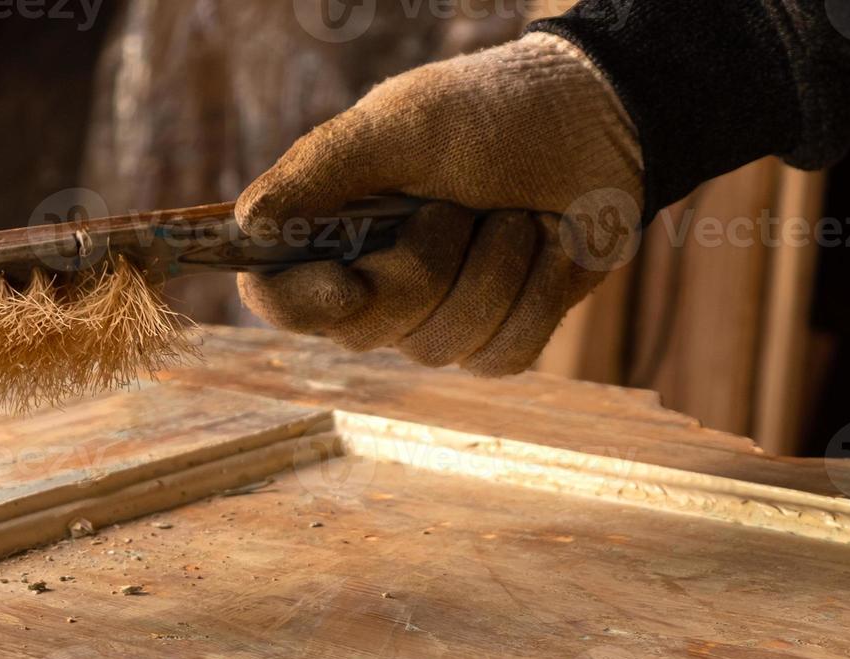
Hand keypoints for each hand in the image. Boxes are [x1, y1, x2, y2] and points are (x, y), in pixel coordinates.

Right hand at [237, 33, 642, 375]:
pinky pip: (503, 355)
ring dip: (492, 272)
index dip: (299, 305)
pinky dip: (538, 294)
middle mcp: (377, 284)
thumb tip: (248, 222)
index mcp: (336, 232)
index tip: (348, 281)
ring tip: (515, 216)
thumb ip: (322, 169)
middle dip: (422, 269)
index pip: (281, 298)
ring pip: (441, 347)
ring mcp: (440, 317)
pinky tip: (552, 246)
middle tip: (456, 210)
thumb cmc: (494, 111)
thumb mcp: (403, 123)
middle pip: (366, 331)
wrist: (602, 122)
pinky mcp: (503, 335)